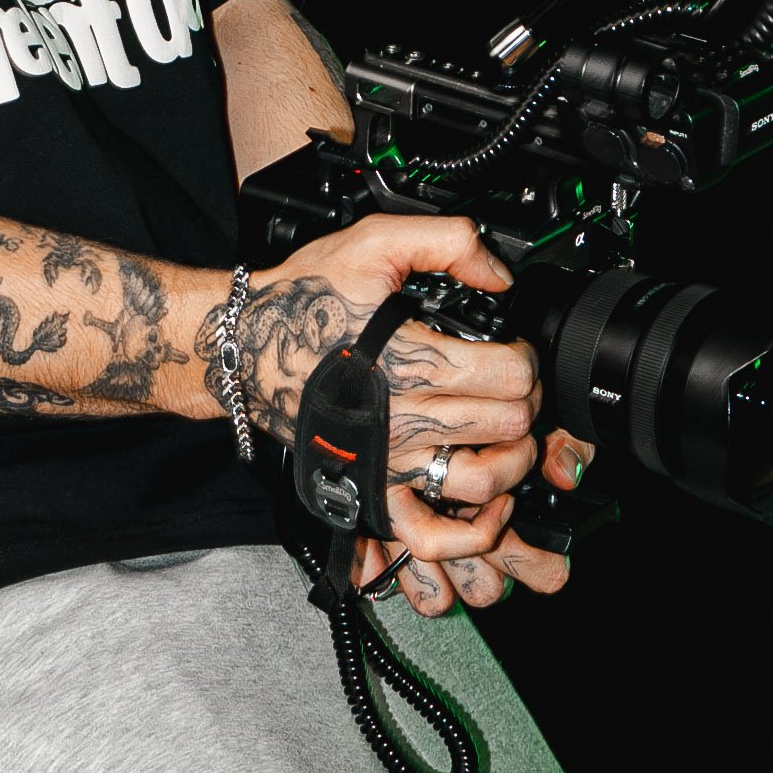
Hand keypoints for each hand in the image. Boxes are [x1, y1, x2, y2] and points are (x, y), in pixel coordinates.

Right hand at [230, 210, 592, 611]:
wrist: (246, 347)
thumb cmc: (303, 300)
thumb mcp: (373, 242)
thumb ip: (447, 241)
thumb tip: (499, 276)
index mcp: (411, 360)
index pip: (509, 375)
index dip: (526, 359)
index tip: (516, 351)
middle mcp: (403, 418)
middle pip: (507, 425)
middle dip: (525, 402)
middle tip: (516, 387)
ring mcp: (389, 459)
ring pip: (483, 481)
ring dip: (511, 458)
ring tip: (507, 436)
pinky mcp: (373, 484)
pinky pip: (430, 531)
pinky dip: (469, 526)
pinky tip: (481, 497)